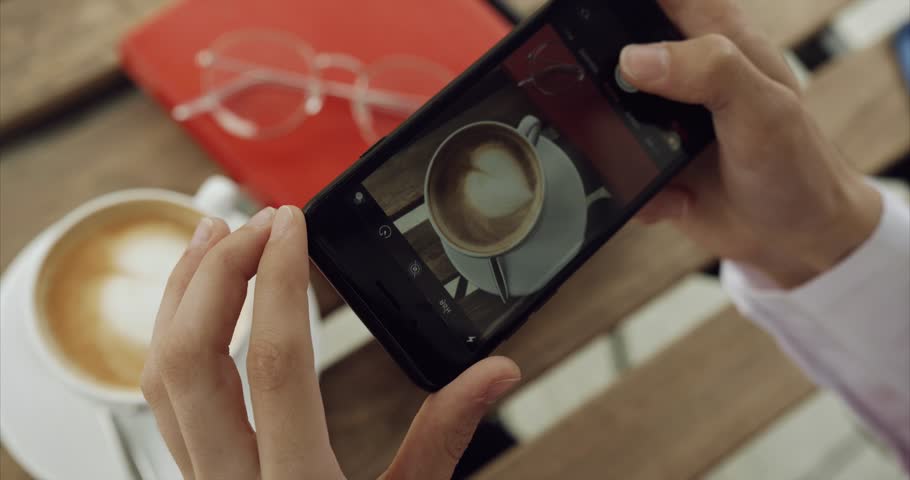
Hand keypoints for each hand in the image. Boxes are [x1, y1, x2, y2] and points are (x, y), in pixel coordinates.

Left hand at [142, 206, 521, 478]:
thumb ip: (444, 440)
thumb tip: (496, 371)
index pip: (271, 364)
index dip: (276, 281)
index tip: (289, 223)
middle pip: (189, 360)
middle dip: (215, 274)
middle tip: (253, 220)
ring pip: (158, 377)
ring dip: (180, 296)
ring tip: (211, 236)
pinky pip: (162, 400)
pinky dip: (173, 336)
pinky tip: (198, 305)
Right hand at [620, 0, 882, 286]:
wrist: (794, 241)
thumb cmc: (798, 168)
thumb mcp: (764, 112)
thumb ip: (710, 70)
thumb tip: (636, 57)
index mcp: (715, 35)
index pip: (661, 0)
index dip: (623, 7)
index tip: (590, 19)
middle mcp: (683, 70)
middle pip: (616, 45)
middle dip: (596, 73)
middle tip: (620, 106)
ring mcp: (661, 116)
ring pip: (603, 108)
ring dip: (608, 139)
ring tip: (650, 163)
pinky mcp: (647, 159)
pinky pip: (613, 164)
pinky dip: (632, 186)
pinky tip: (673, 197)